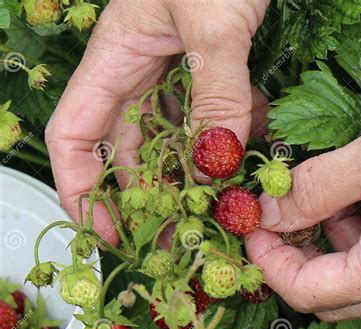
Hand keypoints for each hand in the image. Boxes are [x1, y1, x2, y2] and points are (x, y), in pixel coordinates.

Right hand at [46, 0, 269, 243]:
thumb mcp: (214, 22)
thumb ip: (216, 92)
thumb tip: (216, 162)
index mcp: (117, 59)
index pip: (75, 136)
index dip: (81, 188)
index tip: (105, 230)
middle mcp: (141, 71)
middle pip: (129, 150)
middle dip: (149, 197)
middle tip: (177, 237)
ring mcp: (178, 71)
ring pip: (175, 138)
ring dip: (195, 175)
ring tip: (217, 210)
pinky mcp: (213, 69)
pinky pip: (214, 115)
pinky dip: (230, 136)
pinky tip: (250, 152)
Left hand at [246, 81, 360, 320]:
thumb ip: (317, 187)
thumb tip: (268, 211)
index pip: (308, 291)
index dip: (270, 263)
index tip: (251, 230)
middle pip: (331, 292)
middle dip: (293, 258)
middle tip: (275, 218)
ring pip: (358, 278)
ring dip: (325, 245)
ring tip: (317, 201)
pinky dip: (358, 236)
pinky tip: (356, 201)